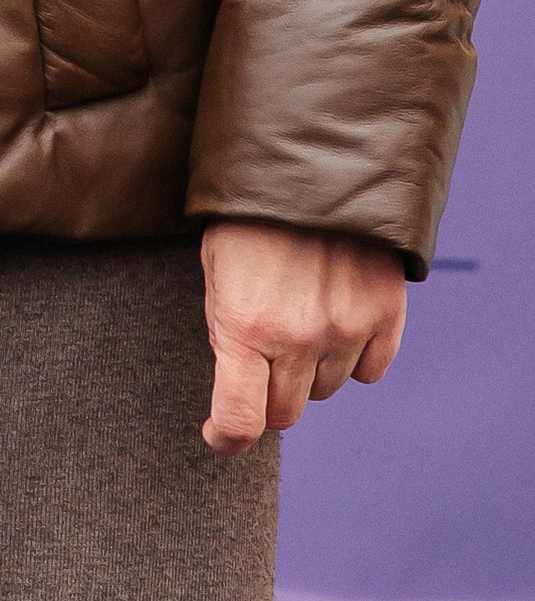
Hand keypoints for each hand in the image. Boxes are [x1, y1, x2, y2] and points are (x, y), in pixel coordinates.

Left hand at [199, 218, 409, 455]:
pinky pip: (370, 371)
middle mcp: (297, 336)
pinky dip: (353, 358)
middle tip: (261, 360)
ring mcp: (346, 328)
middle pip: (283, 413)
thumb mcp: (216, 272)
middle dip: (266, 395)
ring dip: (309, 372)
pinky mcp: (385, 314)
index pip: (240, 421)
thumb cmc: (249, 218)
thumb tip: (239, 388)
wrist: (313, 162)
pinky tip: (337, 322)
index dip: (226, 438)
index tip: (220, 434)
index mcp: (244, 326)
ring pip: (325, 390)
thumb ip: (226, 333)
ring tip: (300, 320)